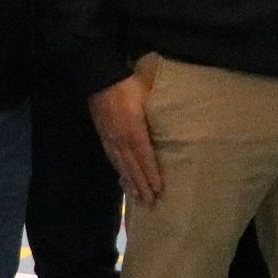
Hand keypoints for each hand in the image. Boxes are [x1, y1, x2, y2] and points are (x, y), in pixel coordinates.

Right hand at [88, 63, 163, 203]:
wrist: (101, 77)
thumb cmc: (129, 84)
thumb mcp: (149, 95)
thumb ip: (159, 112)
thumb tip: (177, 121)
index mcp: (134, 130)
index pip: (145, 157)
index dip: (151, 174)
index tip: (158, 189)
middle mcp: (121, 138)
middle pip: (132, 166)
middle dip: (141, 184)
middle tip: (150, 201)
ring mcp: (110, 138)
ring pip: (121, 164)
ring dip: (129, 181)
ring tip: (136, 195)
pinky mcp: (103, 135)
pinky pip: (111, 157)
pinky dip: (118, 169)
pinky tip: (121, 177)